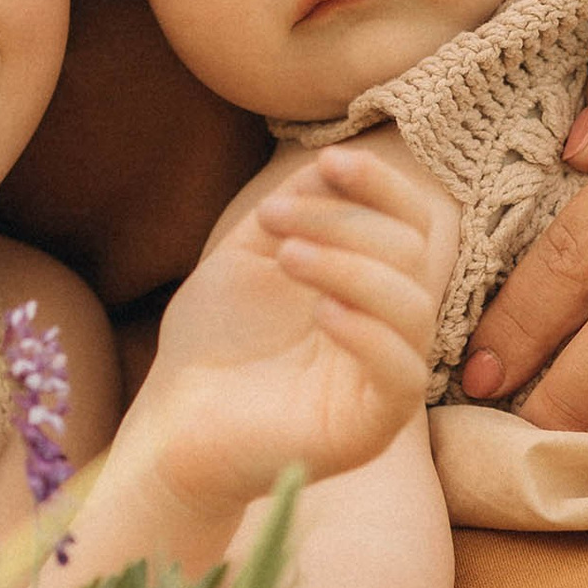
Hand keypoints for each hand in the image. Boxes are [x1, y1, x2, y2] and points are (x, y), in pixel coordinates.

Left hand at [136, 148, 451, 526]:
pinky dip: (370, 334)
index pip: (410, 223)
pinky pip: (404, 375)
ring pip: (413, 308)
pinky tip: (320, 312)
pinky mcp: (372, 427)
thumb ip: (296, 208)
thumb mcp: (248, 255)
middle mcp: (390, 328)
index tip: (329, 160)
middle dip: (343, 221)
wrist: (174, 421)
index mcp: (370, 283)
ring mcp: (384, 380)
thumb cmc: (213, 342)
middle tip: (270, 217)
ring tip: (285, 255)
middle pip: (411, 253)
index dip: (381, 185)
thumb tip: (335, 164)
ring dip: (350, 266)